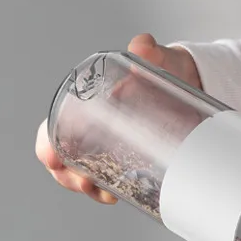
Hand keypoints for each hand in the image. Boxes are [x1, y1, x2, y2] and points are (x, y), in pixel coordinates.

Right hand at [35, 33, 201, 203]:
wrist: (192, 78)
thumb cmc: (165, 66)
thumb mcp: (157, 59)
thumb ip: (148, 51)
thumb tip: (142, 45)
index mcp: (89, 101)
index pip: (54, 128)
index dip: (48, 145)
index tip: (54, 160)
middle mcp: (94, 125)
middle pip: (64, 158)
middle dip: (69, 176)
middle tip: (89, 183)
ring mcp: (111, 143)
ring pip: (83, 172)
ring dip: (89, 187)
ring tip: (107, 194)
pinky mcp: (132, 156)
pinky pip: (109, 178)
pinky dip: (108, 189)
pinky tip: (118, 194)